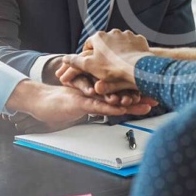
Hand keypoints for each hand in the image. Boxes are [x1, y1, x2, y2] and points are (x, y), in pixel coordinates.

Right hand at [4, 80, 151, 128]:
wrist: (40, 101)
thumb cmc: (62, 102)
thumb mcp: (85, 102)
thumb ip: (100, 101)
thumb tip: (117, 104)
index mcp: (98, 88)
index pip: (121, 89)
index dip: (138, 91)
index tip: (153, 92)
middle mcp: (95, 88)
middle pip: (121, 91)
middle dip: (140, 95)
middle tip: (156, 97)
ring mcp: (88, 94)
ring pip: (112, 97)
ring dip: (129, 101)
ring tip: (145, 104)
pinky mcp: (80, 102)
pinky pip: (96, 105)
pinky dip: (109, 106)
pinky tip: (120, 108)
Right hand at [61, 30, 149, 94]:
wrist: (136, 68)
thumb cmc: (112, 69)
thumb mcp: (90, 67)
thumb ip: (76, 62)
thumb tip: (64, 58)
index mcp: (99, 37)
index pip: (90, 43)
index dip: (89, 53)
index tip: (90, 62)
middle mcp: (113, 32)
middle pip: (105, 42)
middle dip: (104, 51)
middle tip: (105, 63)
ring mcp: (127, 35)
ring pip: (119, 42)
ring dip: (118, 49)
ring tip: (119, 62)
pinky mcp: (138, 39)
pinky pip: (133, 44)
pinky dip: (131, 50)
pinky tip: (131, 59)